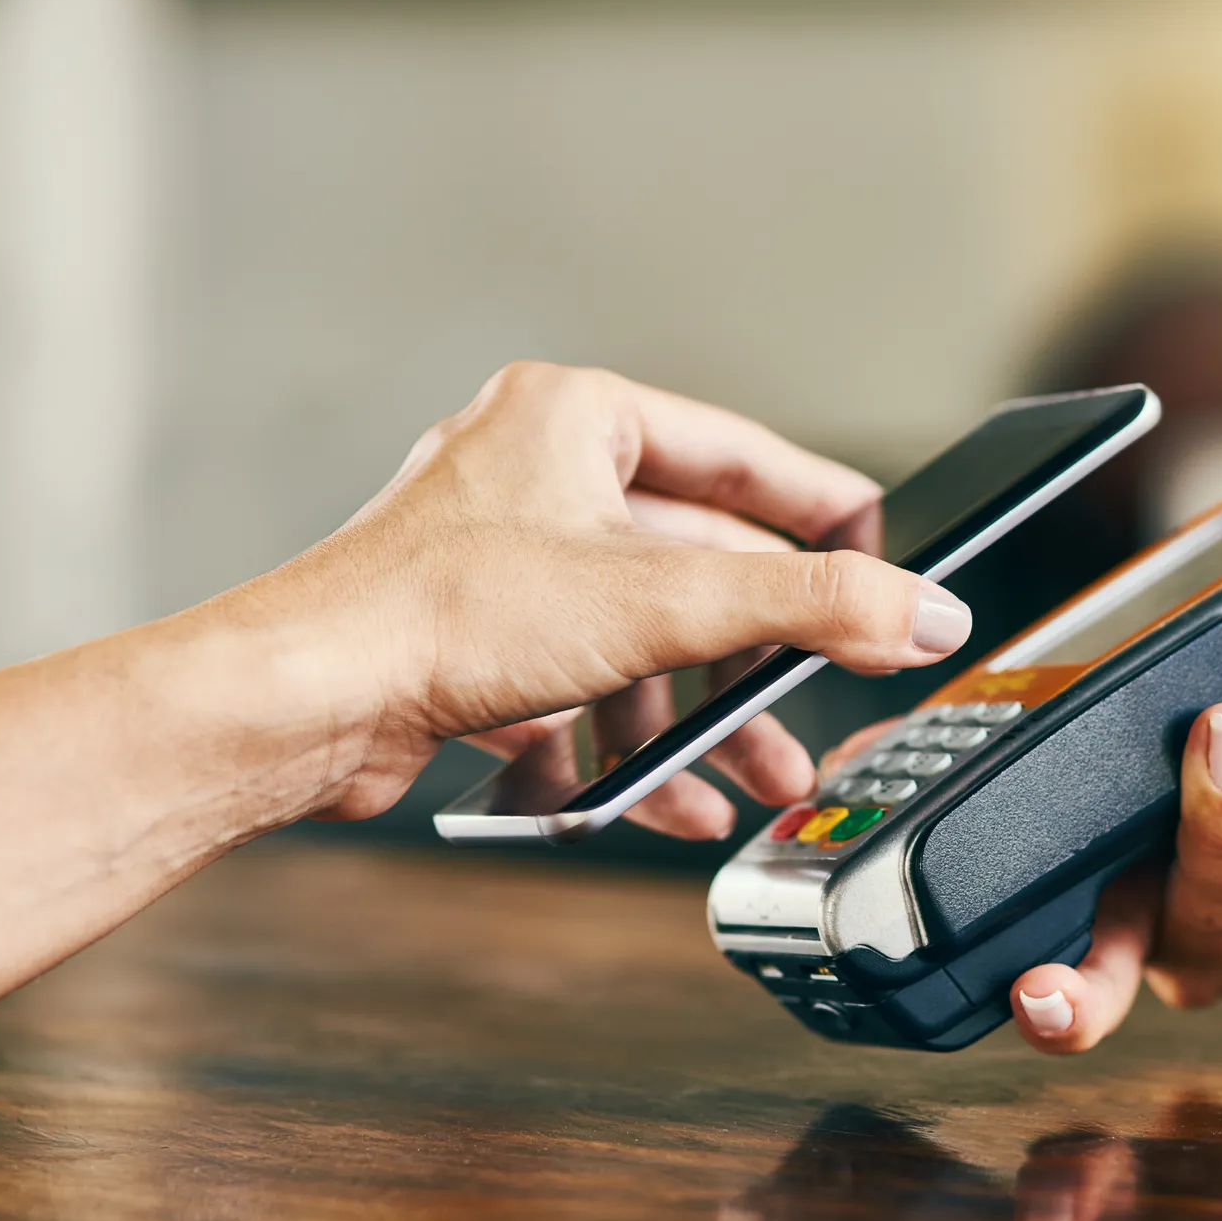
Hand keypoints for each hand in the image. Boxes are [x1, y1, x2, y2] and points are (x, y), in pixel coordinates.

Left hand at [236, 362, 971, 828]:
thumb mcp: (662, 602)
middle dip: (760, 656)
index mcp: (576, 418)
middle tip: (825, 698)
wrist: (302, 705)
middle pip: (693, 565)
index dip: (823, 512)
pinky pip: (585, 686)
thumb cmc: (431, 614)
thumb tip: (920, 611)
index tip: (883, 556)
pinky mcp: (473, 641)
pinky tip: (669, 803)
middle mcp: (535, 476)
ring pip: (639, 637)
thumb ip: (809, 604)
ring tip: (754, 779)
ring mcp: (500, 563)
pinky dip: (631, 743)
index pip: (741, 455)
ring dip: (701, 718)